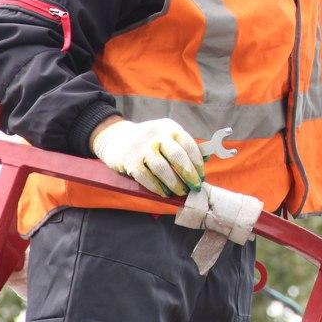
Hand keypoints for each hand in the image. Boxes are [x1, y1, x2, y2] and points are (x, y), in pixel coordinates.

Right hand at [90, 117, 204, 196]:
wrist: (115, 137)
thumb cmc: (148, 141)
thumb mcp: (166, 136)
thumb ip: (183, 146)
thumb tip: (206, 158)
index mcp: (170, 128)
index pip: (189, 145)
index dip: (197, 163)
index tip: (201, 176)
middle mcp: (157, 135)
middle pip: (177, 156)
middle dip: (189, 174)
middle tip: (195, 187)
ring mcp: (142, 147)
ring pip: (162, 168)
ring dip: (174, 183)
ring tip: (180, 192)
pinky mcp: (130, 160)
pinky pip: (146, 176)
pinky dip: (157, 187)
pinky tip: (164, 193)